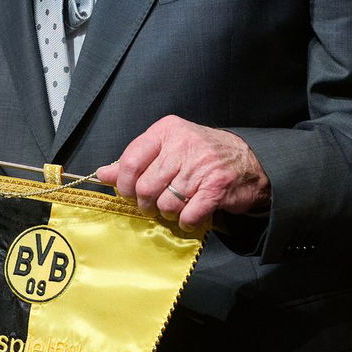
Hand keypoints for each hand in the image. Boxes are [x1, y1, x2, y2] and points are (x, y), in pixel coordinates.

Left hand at [96, 115, 269, 229]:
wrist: (248, 161)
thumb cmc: (201, 155)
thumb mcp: (167, 149)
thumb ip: (135, 161)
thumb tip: (103, 174)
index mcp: (167, 130)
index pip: (131, 160)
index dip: (125, 184)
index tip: (129, 193)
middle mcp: (184, 144)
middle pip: (146, 186)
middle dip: (147, 203)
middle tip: (155, 203)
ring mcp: (201, 166)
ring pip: (166, 204)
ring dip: (168, 213)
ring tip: (177, 205)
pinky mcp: (216, 187)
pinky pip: (188, 215)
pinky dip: (186, 221)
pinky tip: (190, 215)